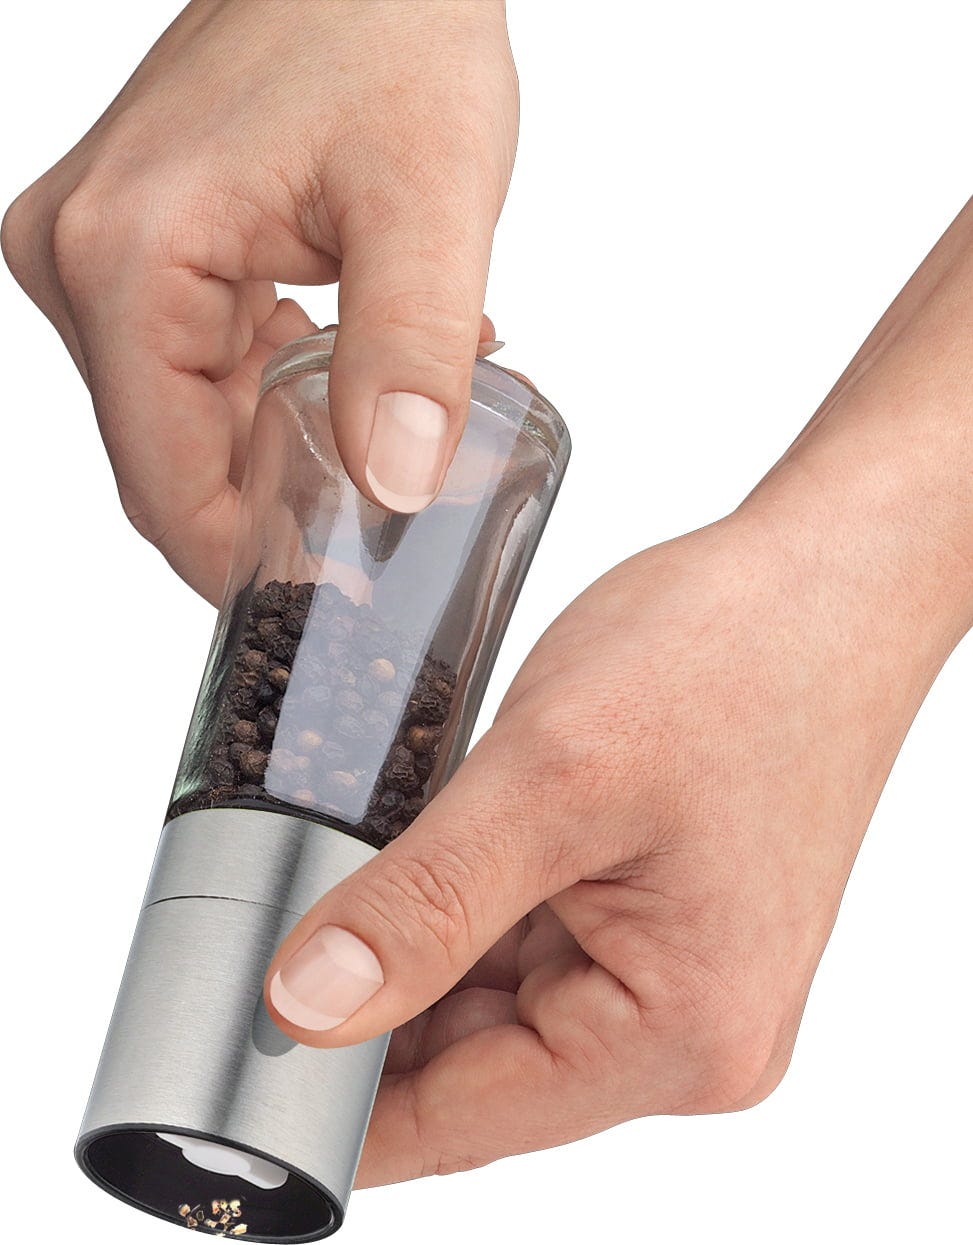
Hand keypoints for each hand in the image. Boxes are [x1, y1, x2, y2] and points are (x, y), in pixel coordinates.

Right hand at [1, 0, 515, 601]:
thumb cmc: (390, 29)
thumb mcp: (430, 197)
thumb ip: (411, 349)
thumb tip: (393, 489)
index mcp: (125, 260)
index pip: (167, 486)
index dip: (248, 565)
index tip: (334, 600)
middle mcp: (78, 262)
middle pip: (170, 464)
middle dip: (276, 508)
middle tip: (384, 526)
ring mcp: (94, 258)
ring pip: (185, 425)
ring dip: (283, 449)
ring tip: (385, 423)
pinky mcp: (133, 255)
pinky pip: (193, 372)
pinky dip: (271, 397)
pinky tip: (348, 372)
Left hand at [264, 202, 972, 1185]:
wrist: (827, 581)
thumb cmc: (738, 655)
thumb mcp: (551, 775)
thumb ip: (423, 903)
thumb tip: (311, 1007)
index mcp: (679, 1030)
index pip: (461, 1124)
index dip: (331, 1102)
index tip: (242, 1061)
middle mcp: (690, 1030)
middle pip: (474, 1068)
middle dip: (373, 1004)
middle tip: (286, 924)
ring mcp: (677, 977)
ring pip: (495, 1005)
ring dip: (422, 944)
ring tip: (384, 854)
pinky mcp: (660, 924)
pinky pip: (533, 949)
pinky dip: (470, 908)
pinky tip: (441, 845)